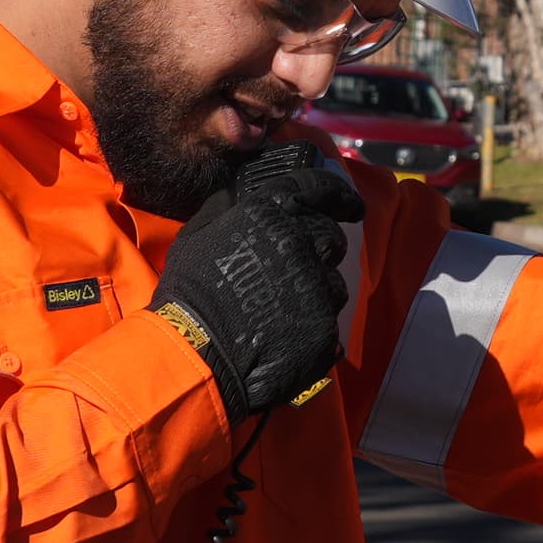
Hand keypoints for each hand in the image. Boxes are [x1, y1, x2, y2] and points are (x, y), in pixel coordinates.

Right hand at [152, 143, 363, 415]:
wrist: (194, 353)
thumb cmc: (190, 293)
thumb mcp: (197, 234)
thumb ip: (227, 206)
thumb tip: (244, 191)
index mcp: (269, 212)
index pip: (317, 189)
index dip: (340, 195)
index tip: (352, 206)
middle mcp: (298, 241)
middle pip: (331, 237)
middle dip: (323, 249)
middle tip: (301, 267)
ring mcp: (315, 283)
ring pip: (334, 282)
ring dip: (318, 291)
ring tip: (284, 309)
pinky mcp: (324, 322)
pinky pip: (330, 319)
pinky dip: (315, 325)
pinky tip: (289, 336)